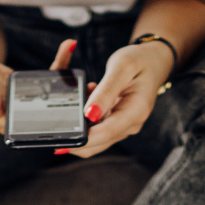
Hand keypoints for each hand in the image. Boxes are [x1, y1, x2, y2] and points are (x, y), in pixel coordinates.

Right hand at [0, 38, 81, 135]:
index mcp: (2, 123)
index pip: (30, 130)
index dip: (50, 128)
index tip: (71, 120)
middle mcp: (17, 117)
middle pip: (47, 116)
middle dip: (69, 110)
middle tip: (89, 98)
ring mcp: (25, 105)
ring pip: (52, 99)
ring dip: (70, 90)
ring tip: (87, 81)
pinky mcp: (30, 91)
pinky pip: (48, 81)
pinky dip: (58, 67)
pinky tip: (70, 47)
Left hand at [63, 39, 171, 159]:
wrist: (153, 63)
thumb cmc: (139, 61)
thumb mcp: (122, 68)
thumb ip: (105, 91)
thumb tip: (89, 115)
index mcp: (136, 111)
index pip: (106, 132)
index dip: (84, 137)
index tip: (62, 135)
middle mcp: (130, 124)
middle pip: (97, 144)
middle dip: (75, 138)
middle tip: (52, 129)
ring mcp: (124, 127)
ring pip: (94, 141)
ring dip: (79, 129)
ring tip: (73, 102)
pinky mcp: (116, 125)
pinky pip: (96, 132)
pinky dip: (84, 122)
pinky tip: (82, 102)